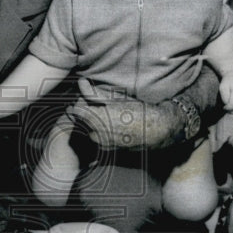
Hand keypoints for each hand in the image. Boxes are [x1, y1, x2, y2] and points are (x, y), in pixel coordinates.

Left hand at [64, 78, 181, 151]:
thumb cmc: (138, 111)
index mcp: (96, 119)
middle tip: (99, 104)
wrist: (156, 130)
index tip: (87, 96)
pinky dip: (101, 131)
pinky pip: (98, 138)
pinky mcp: (109, 149)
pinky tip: (113, 124)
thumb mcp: (116, 98)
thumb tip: (80, 83)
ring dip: (93, 122)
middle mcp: (97, 134)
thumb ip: (95, 92)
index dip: (80, 101)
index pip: (75, 110)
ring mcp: (102, 144)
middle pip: (82, 121)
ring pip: (89, 130)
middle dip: (86, 112)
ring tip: (108, 114)